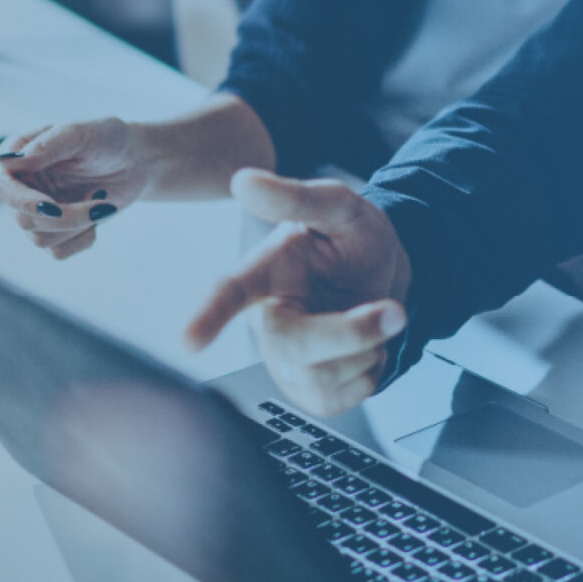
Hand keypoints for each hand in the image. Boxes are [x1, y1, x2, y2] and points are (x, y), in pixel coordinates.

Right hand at [0, 119, 151, 259]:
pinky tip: (99, 214)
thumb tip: (6, 162)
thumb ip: (47, 146)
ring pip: (41, 240)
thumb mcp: (81, 133)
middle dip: (67, 218)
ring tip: (101, 199)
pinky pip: (59, 252)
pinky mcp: (56, 231)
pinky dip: (85, 238)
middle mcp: (20, 187)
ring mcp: (36, 212)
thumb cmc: (107, 139)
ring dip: (80, 225)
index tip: (53, 206)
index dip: (23, 202)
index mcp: (16, 158)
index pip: (2, 188)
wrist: (135, 161)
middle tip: (102, 204)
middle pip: (24, 221)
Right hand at [185, 171, 411, 415]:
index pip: (230, 293)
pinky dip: (371, 372)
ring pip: (321, 376)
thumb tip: (244, 182)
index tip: (188, 340)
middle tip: (394, 310)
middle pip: (292, 344)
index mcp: (265, 273)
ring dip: (367, 347)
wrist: (387, 278)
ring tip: (370, 319)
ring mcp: (287, 362)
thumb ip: (298, 196)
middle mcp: (269, 321)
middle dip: (350, 332)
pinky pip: (343, 398)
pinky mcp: (311, 393)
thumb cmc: (355, 241)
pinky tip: (364, 348)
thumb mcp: (341, 208)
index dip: (208, 316)